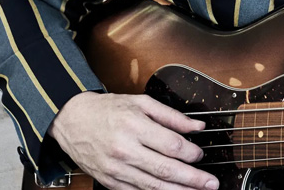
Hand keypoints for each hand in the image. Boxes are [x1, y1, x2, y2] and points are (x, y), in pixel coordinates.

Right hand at [48, 92, 218, 189]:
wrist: (71, 120)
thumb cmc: (108, 109)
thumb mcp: (141, 102)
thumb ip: (172, 116)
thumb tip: (197, 127)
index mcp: (134, 126)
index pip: (171, 145)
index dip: (191, 153)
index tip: (201, 155)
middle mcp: (124, 149)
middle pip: (165, 169)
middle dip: (192, 179)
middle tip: (211, 184)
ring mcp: (116, 169)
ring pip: (152, 185)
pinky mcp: (109, 181)